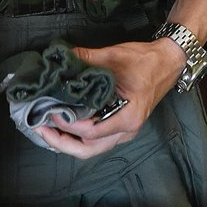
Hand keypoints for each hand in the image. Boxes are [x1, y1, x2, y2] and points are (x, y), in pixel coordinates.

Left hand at [32, 38, 185, 159]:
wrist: (168, 61)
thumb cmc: (145, 61)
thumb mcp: (114, 56)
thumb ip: (86, 59)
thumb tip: (61, 57)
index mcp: (127, 118)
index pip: (90, 132)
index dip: (67, 124)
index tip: (50, 111)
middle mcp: (126, 131)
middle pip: (88, 151)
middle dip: (61, 143)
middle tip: (39, 128)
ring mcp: (124, 131)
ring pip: (91, 148)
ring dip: (68, 141)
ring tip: (47, 128)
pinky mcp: (120, 126)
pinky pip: (96, 140)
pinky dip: (78, 136)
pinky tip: (63, 123)